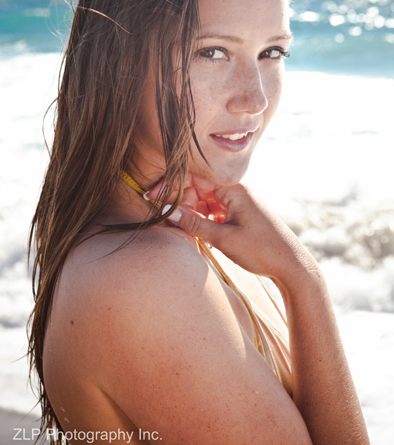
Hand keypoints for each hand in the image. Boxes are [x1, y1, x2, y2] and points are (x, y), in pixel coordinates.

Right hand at [148, 178, 317, 285]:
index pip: (195, 177)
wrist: (293, 266)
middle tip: (163, 218)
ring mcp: (238, 203)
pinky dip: (201, 219)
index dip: (172, 186)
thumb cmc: (263, 250)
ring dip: (190, 211)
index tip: (152, 197)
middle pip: (198, 187)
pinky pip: (214, 211)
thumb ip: (195, 223)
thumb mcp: (225, 238)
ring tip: (176, 226)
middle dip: (179, 201)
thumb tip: (169, 211)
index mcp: (234, 188)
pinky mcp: (240, 215)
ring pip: (204, 200)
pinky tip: (194, 231)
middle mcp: (236, 191)